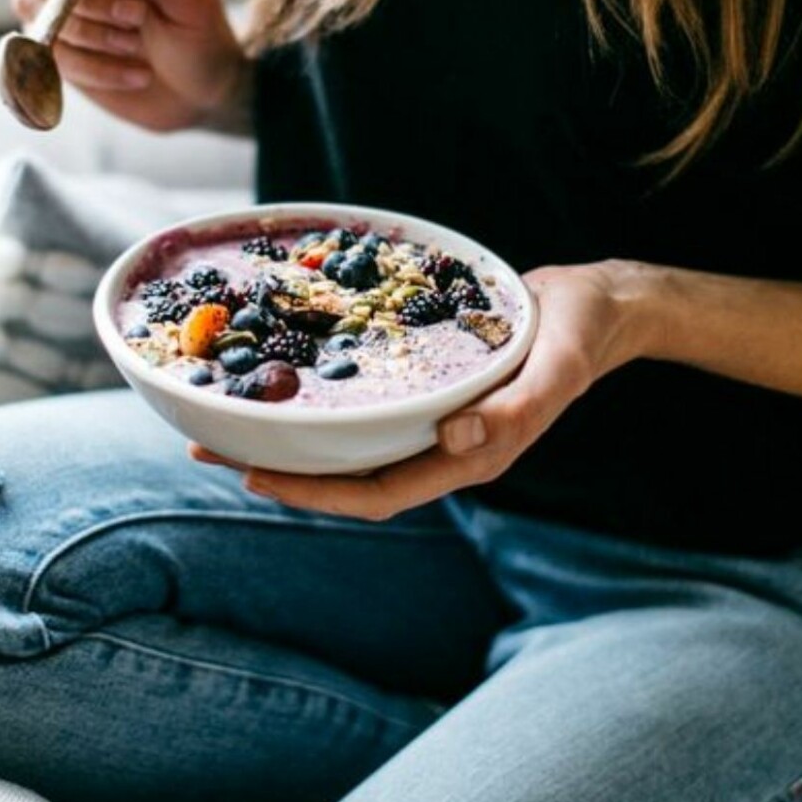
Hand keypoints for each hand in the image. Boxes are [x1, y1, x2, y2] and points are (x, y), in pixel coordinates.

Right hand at [12, 0, 248, 131]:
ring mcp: (58, 12)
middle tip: (136, 14)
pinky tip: (133, 73)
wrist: (197, 91)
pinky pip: (49, 58)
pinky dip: (94, 69)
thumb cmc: (197, 32)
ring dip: (92, 36)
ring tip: (139, 45)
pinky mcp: (55, 52)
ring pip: (41, 15)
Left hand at [192, 263, 652, 519]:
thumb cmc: (581, 334)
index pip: (377, 494)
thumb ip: (519, 407)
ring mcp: (428, 421)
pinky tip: (273, 379)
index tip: (253, 475)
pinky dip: (311, 401)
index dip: (314, 493)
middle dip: (277, 469)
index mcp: (469, 455)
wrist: (597, 306)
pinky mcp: (420, 389)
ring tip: (219, 417)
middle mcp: (439, 446)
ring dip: (284, 437)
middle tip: (203, 445)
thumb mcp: (558, 363)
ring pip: (343, 445)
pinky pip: (356, 409)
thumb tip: (458, 439)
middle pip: (344, 477)